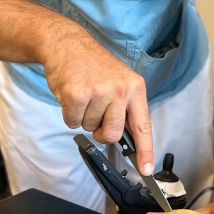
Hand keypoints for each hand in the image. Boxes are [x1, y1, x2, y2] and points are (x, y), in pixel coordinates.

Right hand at [40, 26, 153, 173]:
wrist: (67, 44)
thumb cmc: (93, 65)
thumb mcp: (120, 80)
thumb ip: (126, 108)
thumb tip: (129, 139)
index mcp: (135, 87)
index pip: (143, 125)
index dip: (146, 150)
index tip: (147, 169)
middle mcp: (119, 90)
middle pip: (113, 135)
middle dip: (102, 132)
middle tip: (97, 114)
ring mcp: (98, 92)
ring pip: (90, 128)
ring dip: (84, 117)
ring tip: (84, 95)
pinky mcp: (76, 95)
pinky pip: (72, 122)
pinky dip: (69, 113)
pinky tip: (72, 94)